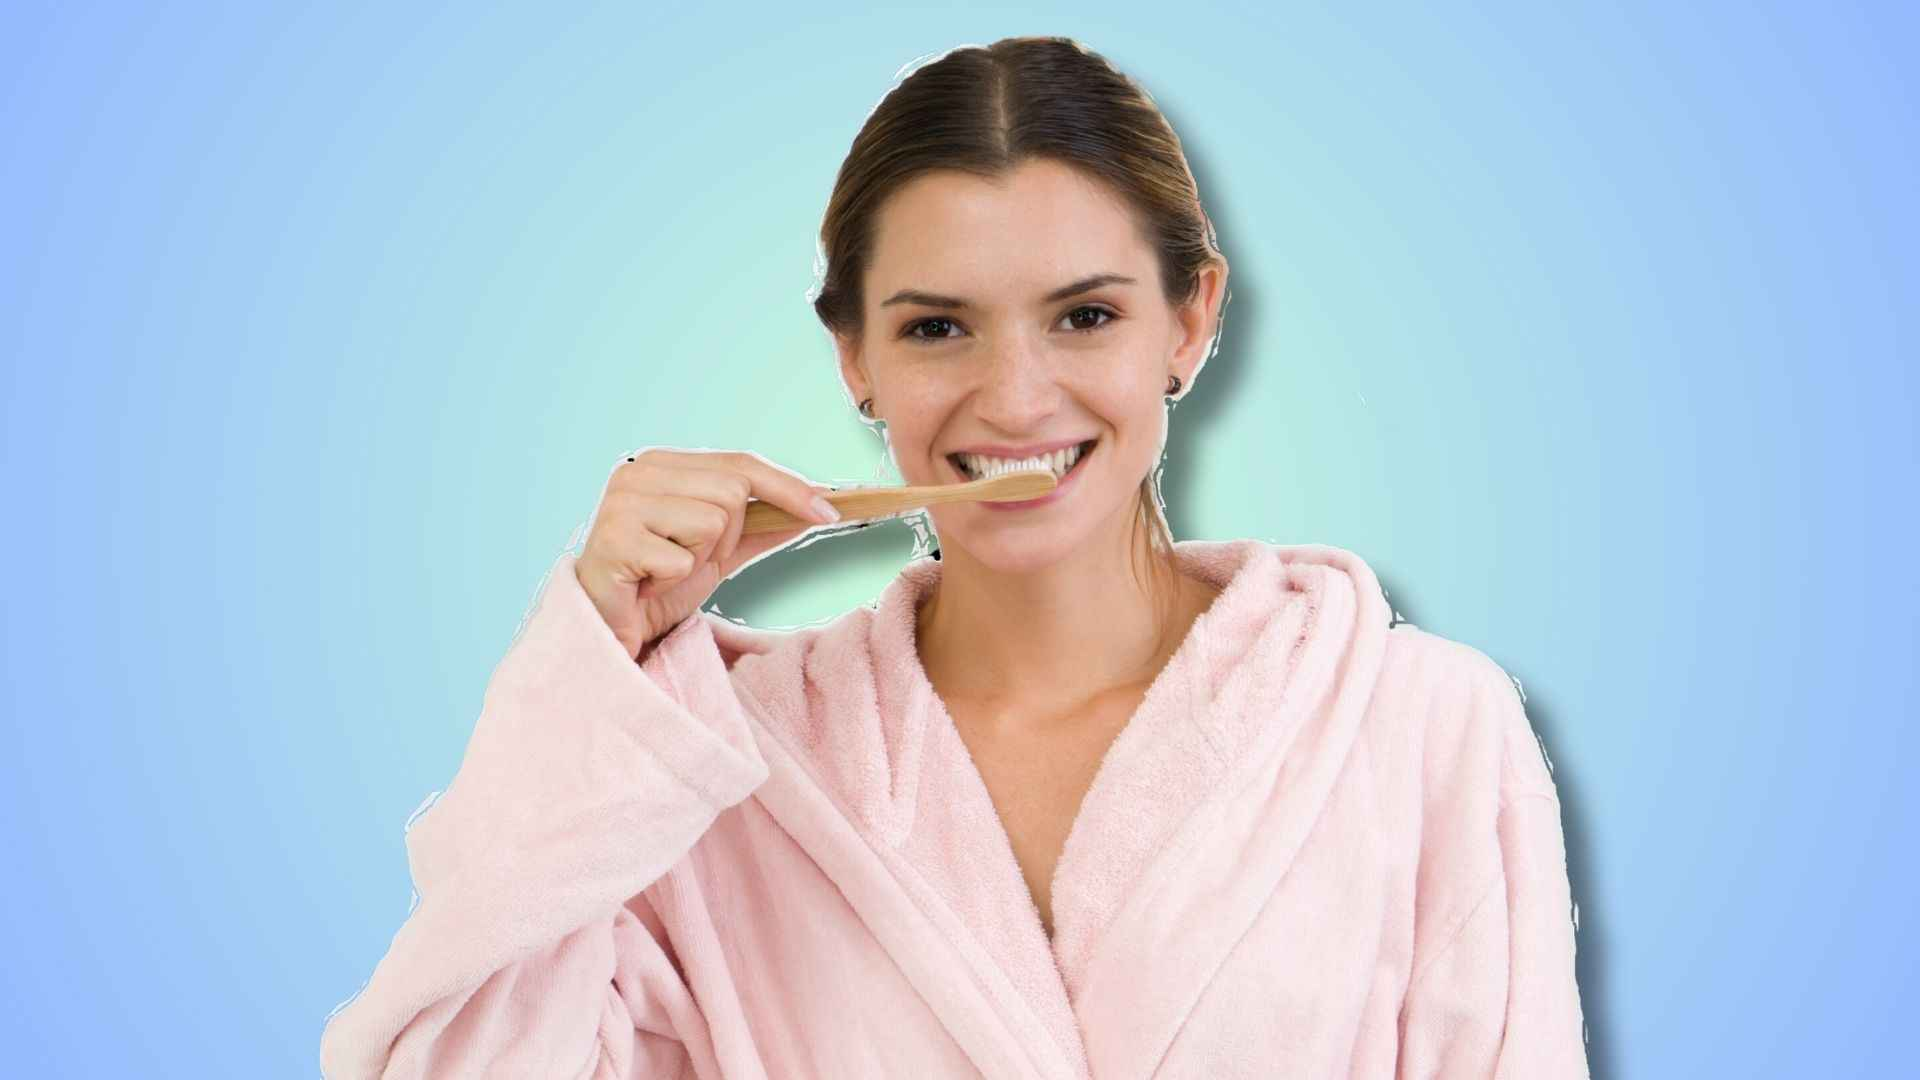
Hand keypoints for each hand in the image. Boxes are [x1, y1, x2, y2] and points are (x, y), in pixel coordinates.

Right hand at [573, 448, 837, 658]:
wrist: (607, 626)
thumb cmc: (658, 583)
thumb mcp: (719, 552)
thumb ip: (761, 526)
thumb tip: (817, 507)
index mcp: (664, 464)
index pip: (741, 464)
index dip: (790, 487)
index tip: (831, 511)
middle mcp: (638, 471)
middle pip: (731, 493)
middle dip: (726, 538)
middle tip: (689, 560)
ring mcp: (621, 502)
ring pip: (710, 523)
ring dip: (697, 559)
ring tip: (665, 571)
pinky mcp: (612, 539)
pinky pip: (681, 559)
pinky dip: (672, 581)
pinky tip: (647, 583)